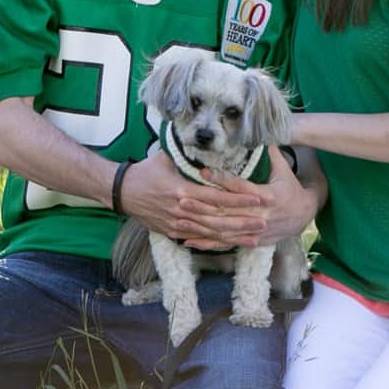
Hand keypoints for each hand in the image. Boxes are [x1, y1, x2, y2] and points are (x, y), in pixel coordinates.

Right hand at [119, 147, 267, 245]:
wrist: (123, 192)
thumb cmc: (147, 171)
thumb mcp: (167, 158)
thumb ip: (189, 155)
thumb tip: (208, 143)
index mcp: (182, 190)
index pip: (216, 197)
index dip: (238, 200)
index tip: (257, 200)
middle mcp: (182, 210)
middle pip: (218, 219)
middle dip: (242, 222)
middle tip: (264, 222)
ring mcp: (178, 224)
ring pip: (211, 233)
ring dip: (234, 237)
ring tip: (254, 238)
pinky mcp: (173, 233)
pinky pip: (198, 240)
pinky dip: (216, 243)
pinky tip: (231, 245)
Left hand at [187, 148, 315, 249]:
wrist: (304, 216)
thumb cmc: (290, 189)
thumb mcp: (283, 169)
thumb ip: (269, 151)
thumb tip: (259, 129)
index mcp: (267, 196)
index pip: (240, 187)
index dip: (221, 180)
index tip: (202, 172)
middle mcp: (259, 216)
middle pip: (227, 212)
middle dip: (203, 206)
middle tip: (181, 199)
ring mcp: (254, 232)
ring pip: (223, 231)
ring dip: (200, 227)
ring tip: (179, 220)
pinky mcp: (250, 243)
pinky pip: (225, 244)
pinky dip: (207, 243)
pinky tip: (189, 241)